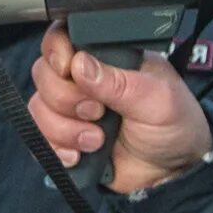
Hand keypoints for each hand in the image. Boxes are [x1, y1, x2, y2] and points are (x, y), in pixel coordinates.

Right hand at [29, 21, 212, 194]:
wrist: (172, 174)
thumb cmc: (175, 126)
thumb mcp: (158, 100)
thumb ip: (120, 83)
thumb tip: (80, 65)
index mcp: (107, 58)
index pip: (63, 38)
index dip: (57, 52)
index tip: (68, 70)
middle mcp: (83, 80)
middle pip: (43, 74)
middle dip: (66, 99)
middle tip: (98, 113)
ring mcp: (71, 110)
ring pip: (38, 108)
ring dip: (65, 129)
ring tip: (97, 141)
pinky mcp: (64, 140)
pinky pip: (39, 140)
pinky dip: (57, 150)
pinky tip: (81, 155)